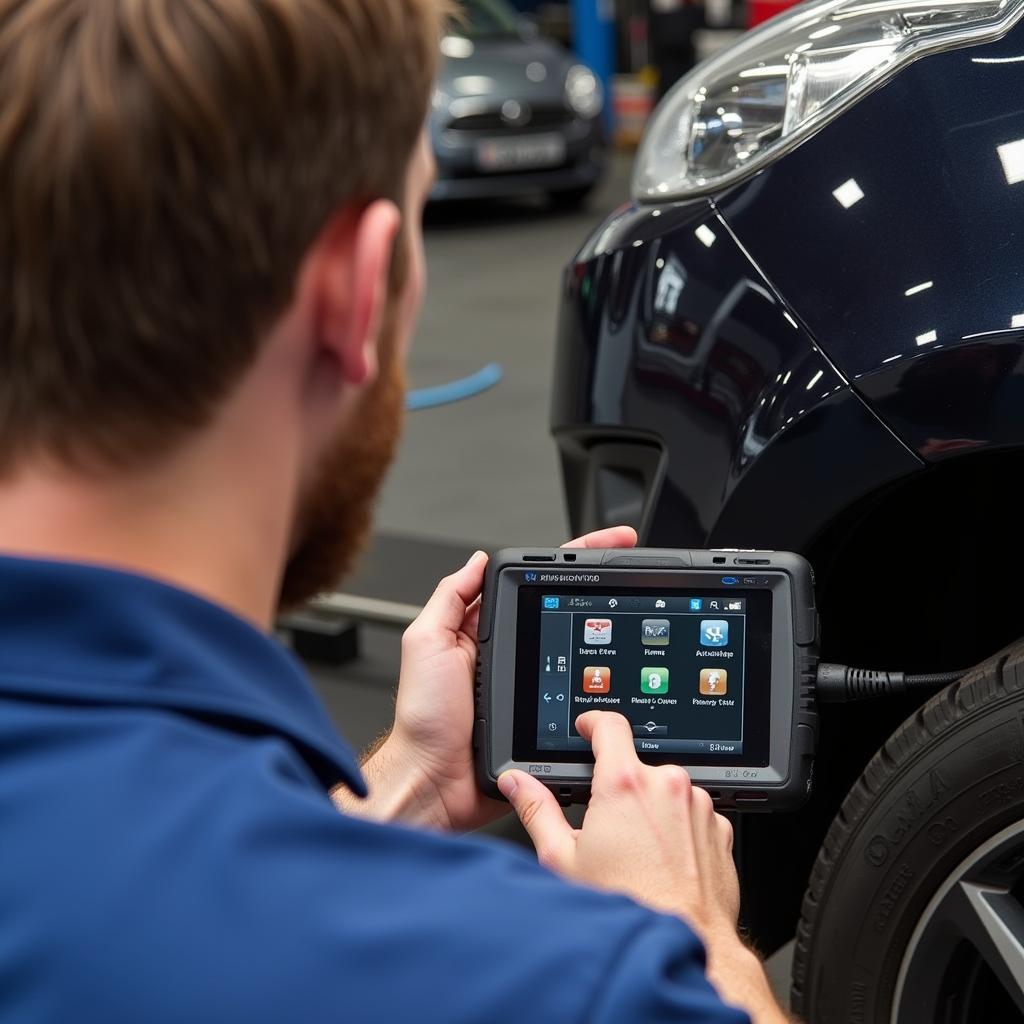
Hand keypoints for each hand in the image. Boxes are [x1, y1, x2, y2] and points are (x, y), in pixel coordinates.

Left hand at [334, 526, 637, 831]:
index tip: (607, 543)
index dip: (571, 561)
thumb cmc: (425, 719)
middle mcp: (513, 657)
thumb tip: (476, 561)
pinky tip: (623, 676)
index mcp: (487, 632)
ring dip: (608, 638)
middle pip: (565, 612)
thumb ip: (450, 599)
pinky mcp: (548, 720)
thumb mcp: (426, 643)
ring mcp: (534, 688)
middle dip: (603, 587)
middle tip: (635, 567)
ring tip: (636, 611)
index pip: (536, 584)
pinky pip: (582, 697)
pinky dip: (605, 688)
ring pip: (580, 654)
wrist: (436, 782)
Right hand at [498, 712, 788, 1023]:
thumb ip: (537, 810)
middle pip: (637, 767)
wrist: (685, 946)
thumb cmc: (625, 907)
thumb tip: (517, 784)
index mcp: (625, 784)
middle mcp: (667, 786)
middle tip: (608, 828)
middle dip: (621, 790)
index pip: (610, 726)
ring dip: (652, 811)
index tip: (588, 729)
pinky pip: (693, 815)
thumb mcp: (563, 859)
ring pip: (666, 792)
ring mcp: (698, 806)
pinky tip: (664, 863)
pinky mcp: (720, 829)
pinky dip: (679, 831)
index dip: (594, 723)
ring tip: (639, 854)